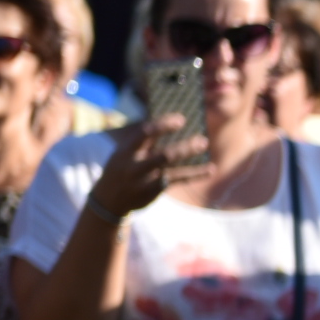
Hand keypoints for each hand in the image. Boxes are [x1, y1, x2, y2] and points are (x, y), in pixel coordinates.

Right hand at [91, 115, 205, 217]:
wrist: (108, 200)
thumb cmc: (122, 167)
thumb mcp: (124, 152)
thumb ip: (143, 141)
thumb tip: (169, 121)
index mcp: (126, 151)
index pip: (145, 135)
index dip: (163, 125)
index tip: (181, 120)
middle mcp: (135, 166)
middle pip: (163, 155)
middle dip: (184, 147)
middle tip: (202, 139)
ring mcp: (145, 181)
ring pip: (173, 169)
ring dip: (190, 157)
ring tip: (205, 145)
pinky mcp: (154, 191)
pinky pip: (178, 180)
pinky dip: (195, 174)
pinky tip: (210, 169)